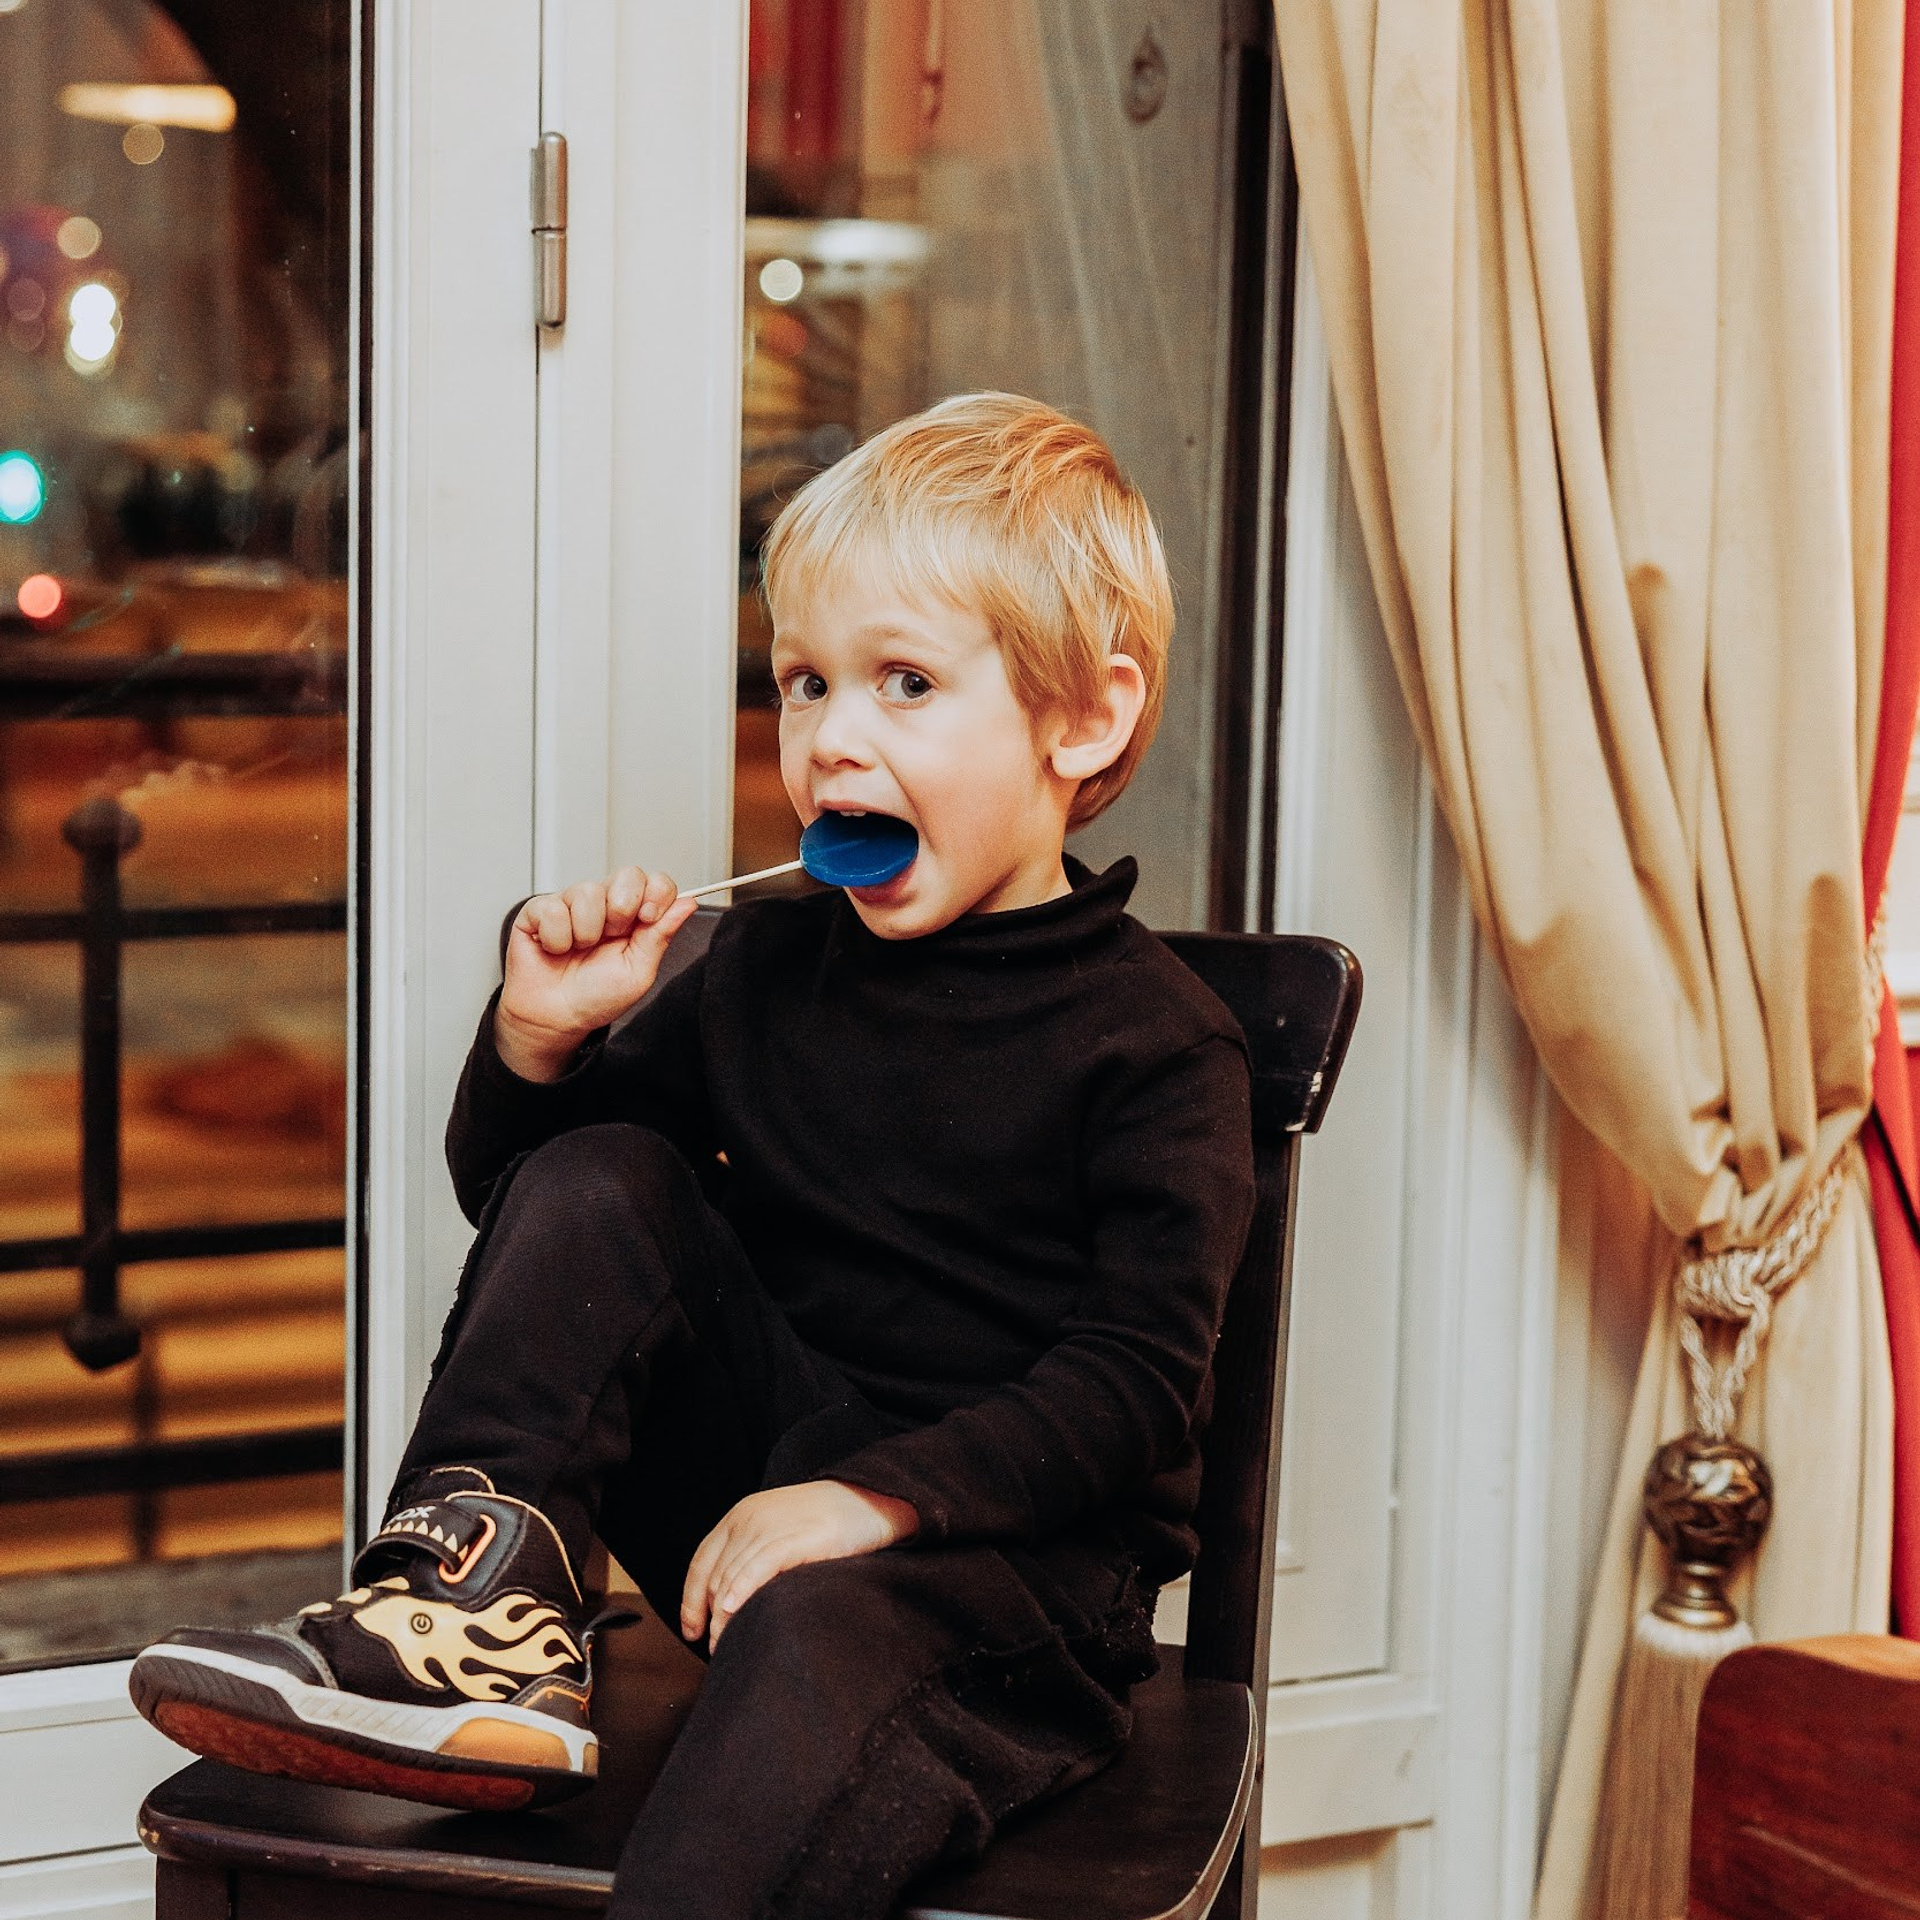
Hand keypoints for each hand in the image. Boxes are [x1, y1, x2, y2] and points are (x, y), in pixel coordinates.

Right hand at [496, 866, 698, 1080]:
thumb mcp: (638, 972)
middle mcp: (606, 904)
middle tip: (611, 937)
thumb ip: (661, 935)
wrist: (555, 1018)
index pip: (657, 882)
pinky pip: (553, 908)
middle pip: (628, 874)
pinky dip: (557, 938)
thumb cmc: (596, 998)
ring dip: (586, 932)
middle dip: (622, 909)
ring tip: (579, 950)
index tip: (649, 918)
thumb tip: (688, 904)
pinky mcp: (539, 910)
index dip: (657, 894)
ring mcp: (572, 903)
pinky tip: (556, 949)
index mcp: (635, 917)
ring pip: (587, 891)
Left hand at [679, 1482, 919, 1650]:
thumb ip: (755, 1554)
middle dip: (708, 1617)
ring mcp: (771, 1527)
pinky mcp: (795, 1538)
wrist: (873, 1499)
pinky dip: (739, 1593)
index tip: (692, 1630)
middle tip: (714, 1649)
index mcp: (741, 1515)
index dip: (690, 1600)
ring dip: (721, 1618)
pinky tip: (732, 1614)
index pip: (701, 1562)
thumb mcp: (782, 1529)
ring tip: (724, 1647)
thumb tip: (730, 1601)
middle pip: (714, 1576)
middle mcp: (749, 1518)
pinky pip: (757, 1569)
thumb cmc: (830, 1521)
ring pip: (730, 1578)